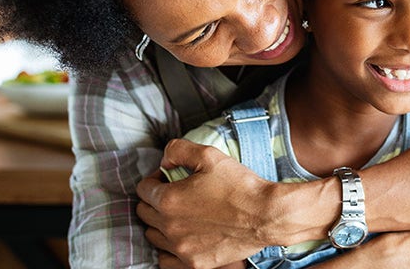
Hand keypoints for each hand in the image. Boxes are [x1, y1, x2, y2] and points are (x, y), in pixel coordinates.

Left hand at [136, 139, 274, 267]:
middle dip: (154, 200)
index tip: (169, 177)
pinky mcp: (194, 262)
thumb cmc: (240, 185)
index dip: (155, 179)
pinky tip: (184, 235)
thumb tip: (164, 160)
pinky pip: (166, 257)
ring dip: (160, 223)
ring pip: (153, 236)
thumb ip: (178, 150)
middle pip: (144, 213)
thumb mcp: (209, 155)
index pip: (143, 189)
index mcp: (169, 200)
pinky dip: (170, 246)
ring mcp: (181, 248)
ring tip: (180, 214)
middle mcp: (170, 227)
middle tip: (175, 193)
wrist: (266, 215)